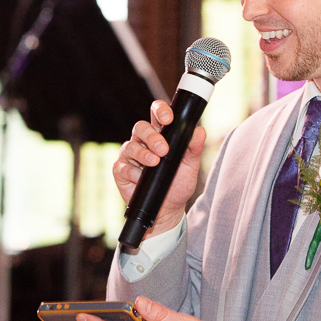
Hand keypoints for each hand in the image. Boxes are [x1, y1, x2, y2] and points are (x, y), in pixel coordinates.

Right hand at [113, 100, 206, 239]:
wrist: (168, 209)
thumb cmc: (178, 184)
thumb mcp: (190, 167)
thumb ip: (194, 149)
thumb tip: (199, 131)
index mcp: (160, 134)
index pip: (157, 114)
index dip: (160, 111)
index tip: (168, 119)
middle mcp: (143, 142)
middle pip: (141, 127)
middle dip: (152, 136)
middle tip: (163, 149)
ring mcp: (130, 156)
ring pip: (130, 146)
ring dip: (143, 154)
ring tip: (155, 162)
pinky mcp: (121, 171)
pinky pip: (122, 167)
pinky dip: (133, 172)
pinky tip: (141, 178)